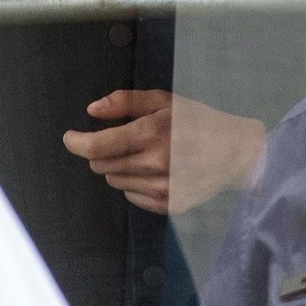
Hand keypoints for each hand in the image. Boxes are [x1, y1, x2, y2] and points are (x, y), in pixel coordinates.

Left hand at [62, 90, 265, 214]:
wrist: (236, 152)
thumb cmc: (198, 121)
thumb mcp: (164, 101)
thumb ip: (125, 102)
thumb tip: (92, 110)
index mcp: (152, 133)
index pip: (98, 147)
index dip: (77, 142)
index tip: (70, 138)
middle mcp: (155, 164)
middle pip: (102, 165)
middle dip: (103, 151)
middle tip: (123, 139)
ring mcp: (162, 188)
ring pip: (115, 180)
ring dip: (120, 166)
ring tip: (145, 153)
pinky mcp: (168, 204)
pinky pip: (132, 196)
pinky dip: (135, 183)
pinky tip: (156, 170)